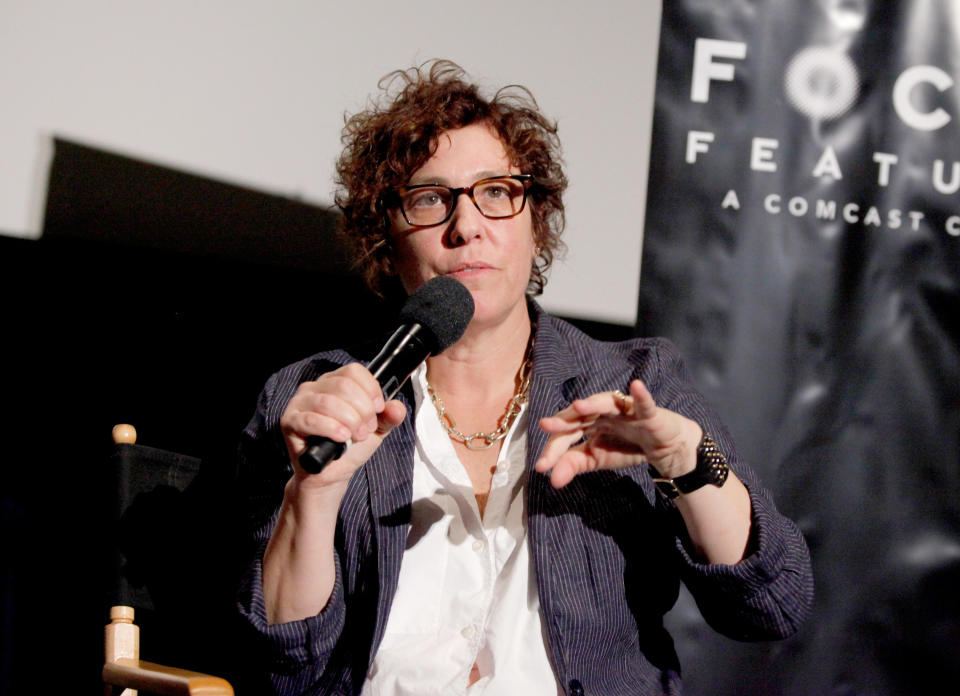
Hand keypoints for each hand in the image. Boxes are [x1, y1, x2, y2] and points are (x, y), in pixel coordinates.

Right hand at [279, 362, 406, 486]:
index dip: (371, 390)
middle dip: (362, 410)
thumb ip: (389, 417)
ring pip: (329, 402)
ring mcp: (299, 403)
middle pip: (344, 386)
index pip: (354, 371)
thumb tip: (396, 407)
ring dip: (349, 421)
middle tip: (366, 429)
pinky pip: (312, 420)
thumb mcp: (376, 430)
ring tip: (355, 436)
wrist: (331, 475)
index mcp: (334, 382)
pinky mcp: (290, 421)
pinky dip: (332, 429)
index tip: (378, 409)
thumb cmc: (349, 447)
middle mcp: (314, 387)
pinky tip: (342, 439)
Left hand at [535, 379, 701, 488]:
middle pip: (580, 415)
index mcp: (588, 422)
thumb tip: (551, 481)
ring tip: (577, 406)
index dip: (553, 448)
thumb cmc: (627, 447)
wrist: (662, 449)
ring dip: (593, 403)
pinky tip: (636, 386)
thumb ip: (573, 466)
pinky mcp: (647, 412)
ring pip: (606, 403)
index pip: (566, 433)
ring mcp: (624, 410)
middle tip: (545, 425)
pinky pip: (643, 403)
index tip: (541, 467)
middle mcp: (602, 412)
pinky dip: (641, 395)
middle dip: (563, 420)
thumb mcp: (596, 459)